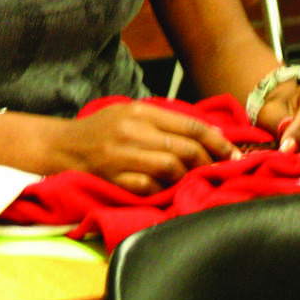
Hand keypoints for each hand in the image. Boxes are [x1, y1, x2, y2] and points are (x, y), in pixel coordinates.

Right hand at [68, 100, 240, 194]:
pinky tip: (168, 188)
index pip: (189, 124)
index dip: (216, 140)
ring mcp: (122, 156)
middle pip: (184, 148)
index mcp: (140, 111)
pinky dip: (163, 189)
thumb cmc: (103, 128)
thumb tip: (209, 132)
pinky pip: (149, 187)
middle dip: (209, 161)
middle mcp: (132, 130)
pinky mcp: (114, 178)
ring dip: (188, 175)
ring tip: (194, 178)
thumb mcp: (131, 112)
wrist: (64, 145)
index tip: (234, 152)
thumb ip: (165, 121)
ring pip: (170, 167)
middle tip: (221, 169)